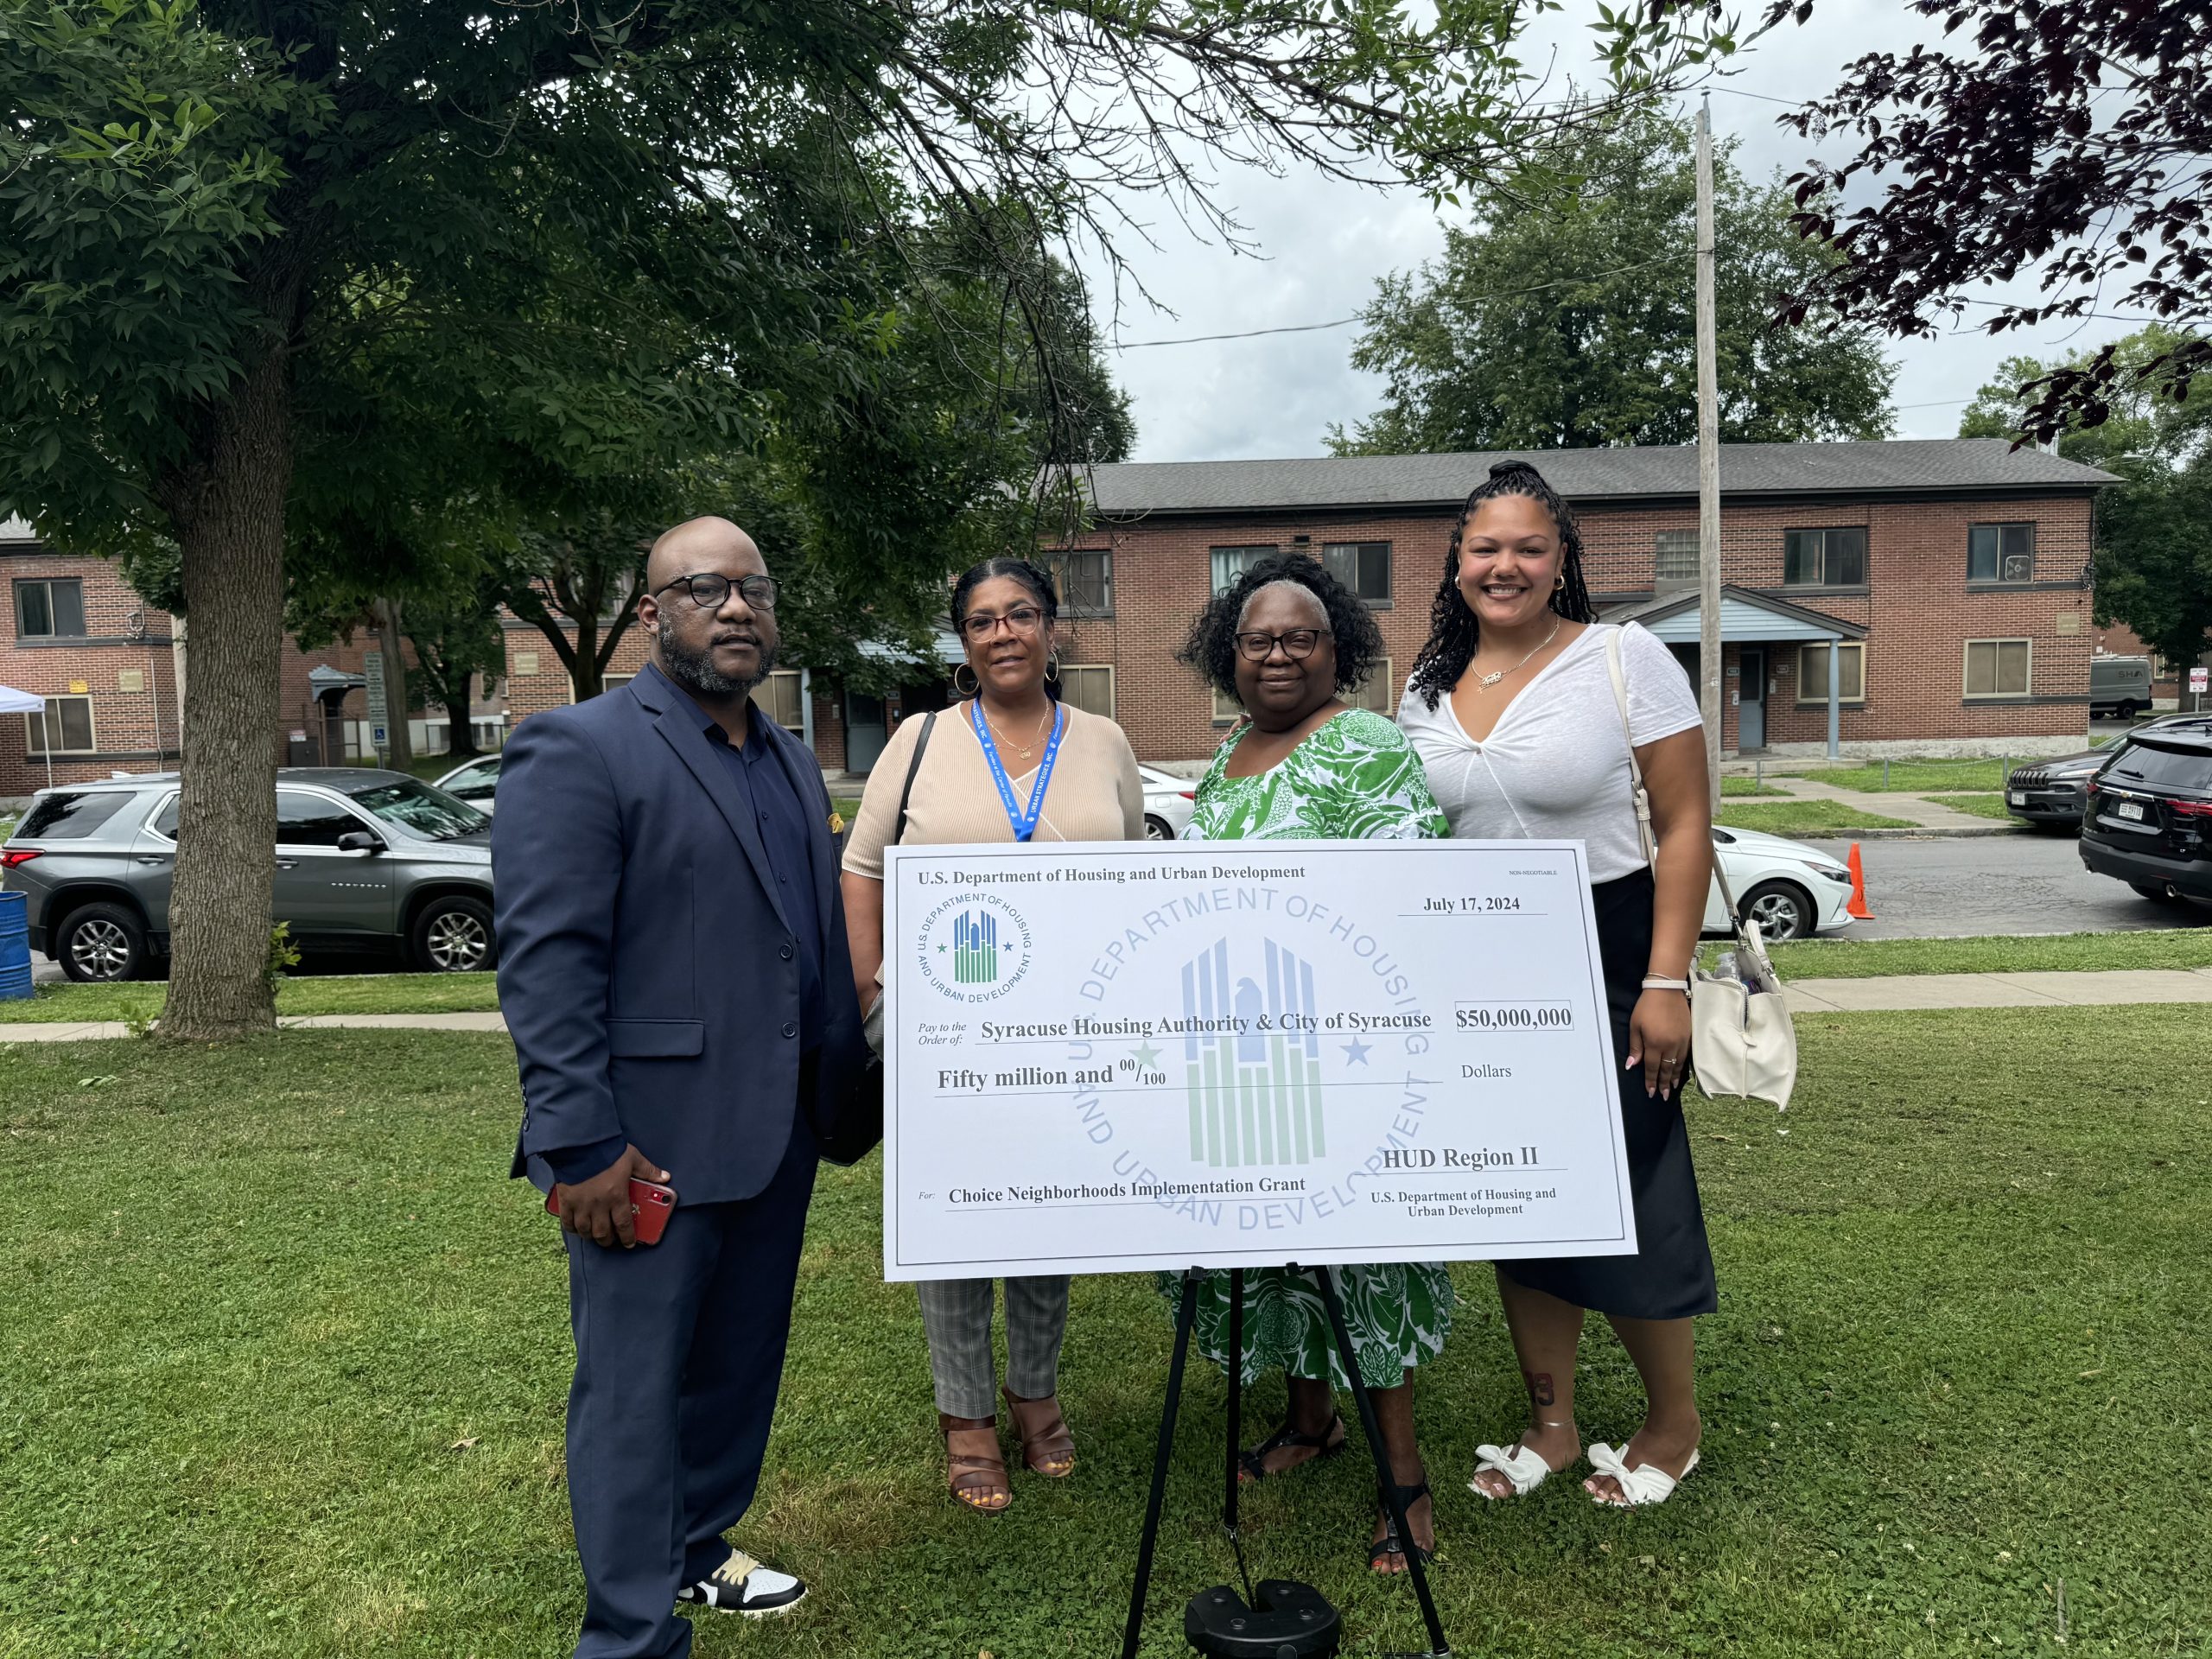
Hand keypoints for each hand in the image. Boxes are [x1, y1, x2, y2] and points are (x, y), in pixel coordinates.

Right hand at [555, 1145, 669, 1248]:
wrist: (580, 1144)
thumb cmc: (607, 1151)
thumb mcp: (633, 1158)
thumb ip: (648, 1171)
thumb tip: (665, 1177)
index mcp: (617, 1197)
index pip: (624, 1225)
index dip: (627, 1237)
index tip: (629, 1243)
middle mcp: (599, 1205)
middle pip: (603, 1233)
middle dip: (608, 1240)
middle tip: (611, 1240)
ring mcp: (581, 1205)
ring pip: (585, 1231)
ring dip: (591, 1236)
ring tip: (594, 1235)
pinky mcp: (565, 1201)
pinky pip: (567, 1222)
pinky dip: (572, 1228)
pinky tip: (576, 1229)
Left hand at [1626, 989, 1690, 1099]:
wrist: (1666, 991)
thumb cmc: (1646, 1007)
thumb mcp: (1635, 1026)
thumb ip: (1635, 1047)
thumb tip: (1633, 1065)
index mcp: (1654, 1043)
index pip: (1653, 1068)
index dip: (1651, 1081)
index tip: (1651, 1092)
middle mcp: (1670, 1045)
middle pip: (1667, 1069)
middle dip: (1664, 1084)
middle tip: (1662, 1096)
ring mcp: (1681, 1041)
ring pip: (1678, 1064)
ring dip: (1674, 1077)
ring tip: (1672, 1087)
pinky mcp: (1688, 1035)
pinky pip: (1686, 1055)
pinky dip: (1682, 1065)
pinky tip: (1680, 1070)